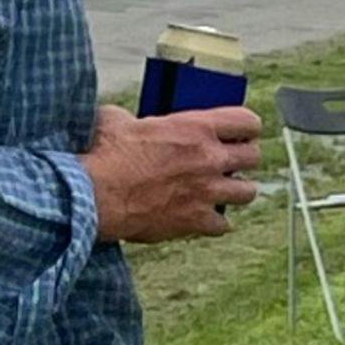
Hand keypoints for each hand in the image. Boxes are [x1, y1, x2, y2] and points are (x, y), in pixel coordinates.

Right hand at [85, 103, 261, 242]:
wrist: (91, 196)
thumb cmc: (101, 156)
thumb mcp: (117, 120)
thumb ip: (136, 119)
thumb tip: (129, 121)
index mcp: (195, 128)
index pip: (247, 122)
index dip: (246, 128)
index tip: (240, 133)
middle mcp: (209, 158)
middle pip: (253, 157)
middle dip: (243, 158)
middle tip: (229, 161)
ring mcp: (206, 192)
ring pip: (247, 192)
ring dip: (235, 190)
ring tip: (219, 189)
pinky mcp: (196, 221)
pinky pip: (224, 225)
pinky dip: (215, 222)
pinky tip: (202, 217)